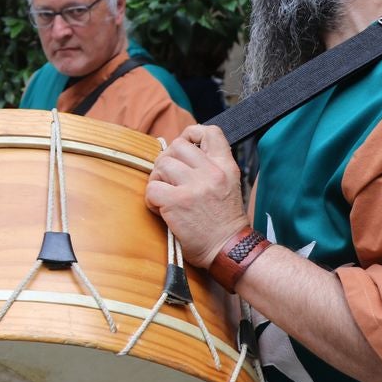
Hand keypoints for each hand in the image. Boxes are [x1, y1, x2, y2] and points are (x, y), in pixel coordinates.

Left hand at [145, 124, 249, 266]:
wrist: (229, 250)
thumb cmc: (223, 221)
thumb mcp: (228, 185)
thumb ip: (210, 167)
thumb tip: (181, 153)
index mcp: (226, 166)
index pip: (210, 132)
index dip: (191, 134)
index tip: (185, 148)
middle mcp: (211, 172)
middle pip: (177, 146)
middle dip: (167, 160)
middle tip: (169, 179)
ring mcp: (194, 186)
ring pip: (162, 164)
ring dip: (158, 180)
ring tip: (165, 195)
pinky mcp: (177, 202)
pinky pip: (152, 188)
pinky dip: (151, 200)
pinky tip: (161, 210)